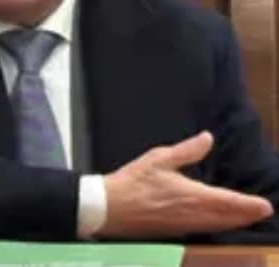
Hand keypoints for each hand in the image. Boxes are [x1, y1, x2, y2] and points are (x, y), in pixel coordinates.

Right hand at [98, 131, 273, 237]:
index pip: (230, 202)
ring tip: (245, 217)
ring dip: (234, 222)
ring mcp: (185, 226)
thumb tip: (208, 138)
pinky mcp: (175, 232)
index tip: (266, 206)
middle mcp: (194, 214)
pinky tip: (216, 222)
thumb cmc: (133, 182)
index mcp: (193, 195)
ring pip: (218, 226)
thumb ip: (187, 151)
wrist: (109, 208)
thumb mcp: (159, 159)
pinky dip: (218, 226)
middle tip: (261, 212)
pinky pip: (205, 230)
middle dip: (246, 216)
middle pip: (229, 219)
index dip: (250, 205)